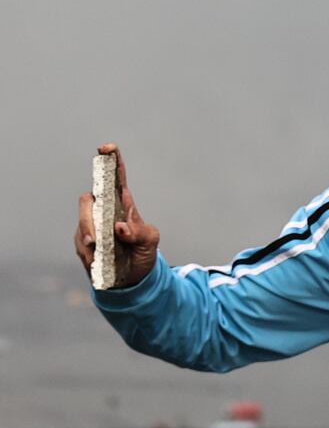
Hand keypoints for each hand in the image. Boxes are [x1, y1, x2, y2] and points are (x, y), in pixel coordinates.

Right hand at [75, 144, 159, 288]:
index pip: (115, 178)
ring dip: (88, 236)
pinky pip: (80, 243)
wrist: (133, 279)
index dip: (111, 161)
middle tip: (96, 237)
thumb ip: (139, 233)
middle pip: (88, 200)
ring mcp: (91, 226)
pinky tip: (98, 260)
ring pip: (81, 222)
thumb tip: (120, 227)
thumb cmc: (143, 253)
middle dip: (88, 216)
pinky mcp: (83, 242)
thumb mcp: (150, 242)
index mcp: (123, 204)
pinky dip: (89, 253)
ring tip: (98, 249)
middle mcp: (104, 211)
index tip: (106, 149)